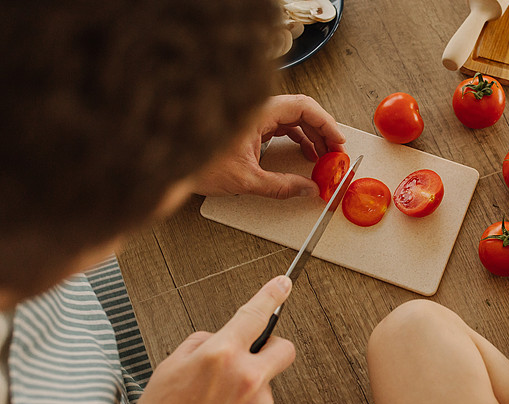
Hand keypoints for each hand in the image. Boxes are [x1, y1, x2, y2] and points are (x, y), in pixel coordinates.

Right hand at [91, 276, 295, 403]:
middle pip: (284, 348)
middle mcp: (246, 377)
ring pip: (266, 382)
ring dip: (249, 387)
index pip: (255, 314)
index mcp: (219, 356)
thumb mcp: (166, 371)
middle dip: (271, 348)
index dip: (272, 294)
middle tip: (250, 358)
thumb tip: (217, 339)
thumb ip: (200, 346)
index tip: (283, 284)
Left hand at [195, 94, 346, 198]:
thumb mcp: (246, 180)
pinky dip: (298, 139)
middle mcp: (256, 110)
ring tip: (325, 157)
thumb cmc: (196, 163)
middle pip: (302, 112)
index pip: (303, 107)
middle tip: (337, 153)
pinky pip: (282, 127)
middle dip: (323, 132)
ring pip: (293, 120)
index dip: (326, 123)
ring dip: (312, 137)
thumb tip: (307, 190)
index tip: (338, 141)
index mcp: (256, 113)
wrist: (168, 163)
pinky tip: (306, 154)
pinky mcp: (249, 127)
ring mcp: (253, 117)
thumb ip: (281, 186)